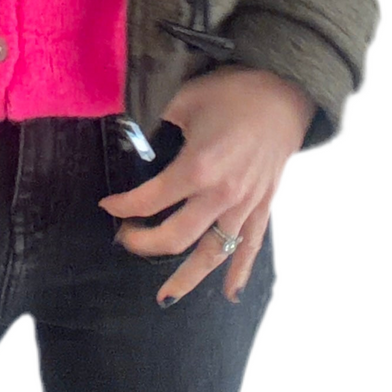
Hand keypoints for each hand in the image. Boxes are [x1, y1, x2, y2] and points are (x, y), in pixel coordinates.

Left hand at [97, 66, 314, 305]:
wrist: (284, 92)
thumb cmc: (234, 92)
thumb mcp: (185, 99)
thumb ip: (155, 120)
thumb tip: (130, 133)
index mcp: (198, 168)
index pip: (149, 200)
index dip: (122, 206)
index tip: (107, 205)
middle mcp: (221, 195)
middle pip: (175, 237)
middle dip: (143, 244)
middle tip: (125, 239)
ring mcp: (244, 205)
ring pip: (212, 254)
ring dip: (186, 278)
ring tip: (164, 298)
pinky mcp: (262, 206)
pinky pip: (251, 247)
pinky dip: (240, 272)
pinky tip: (230, 294)